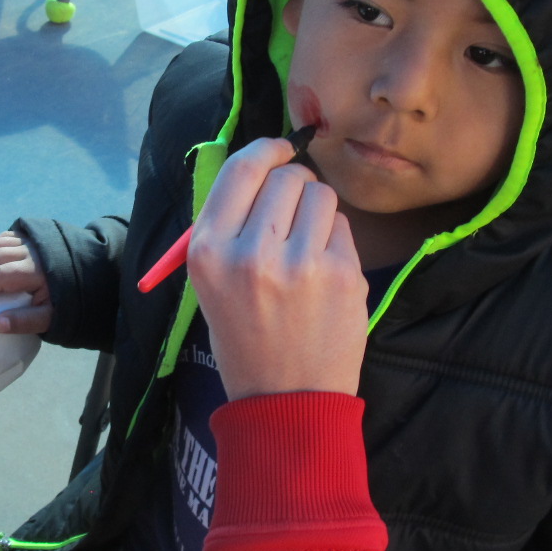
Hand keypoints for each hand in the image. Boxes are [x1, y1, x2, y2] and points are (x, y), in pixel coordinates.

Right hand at [187, 137, 366, 400]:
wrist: (286, 400)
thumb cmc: (245, 338)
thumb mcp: (211, 284)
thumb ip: (230, 225)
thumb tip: (264, 165)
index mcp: (208, 252)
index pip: (240, 170)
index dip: (265, 150)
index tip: (279, 150)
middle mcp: (251, 253)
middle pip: (285, 177)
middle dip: (294, 185)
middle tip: (292, 214)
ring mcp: (300, 264)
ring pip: (320, 195)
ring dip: (317, 209)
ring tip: (307, 246)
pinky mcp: (342, 275)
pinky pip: (342, 226)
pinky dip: (335, 239)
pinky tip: (324, 272)